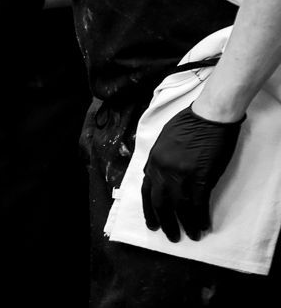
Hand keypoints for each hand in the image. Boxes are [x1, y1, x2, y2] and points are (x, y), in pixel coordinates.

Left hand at [142, 105, 243, 241]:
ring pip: (180, 207)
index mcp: (152, 160)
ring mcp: (180, 174)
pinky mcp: (199, 177)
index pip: (147, 191)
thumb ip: (159, 160)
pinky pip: (198, 203)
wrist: (208, 117)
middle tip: (171, 236)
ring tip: (192, 236)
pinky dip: (200, 217)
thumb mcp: (164, 142)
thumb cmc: (188, 125)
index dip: (149, 209)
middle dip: (165, 222)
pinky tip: (203, 225)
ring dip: (186, 224)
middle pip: (160, 203)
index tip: (153, 223)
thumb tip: (159, 176)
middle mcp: (162, 170)